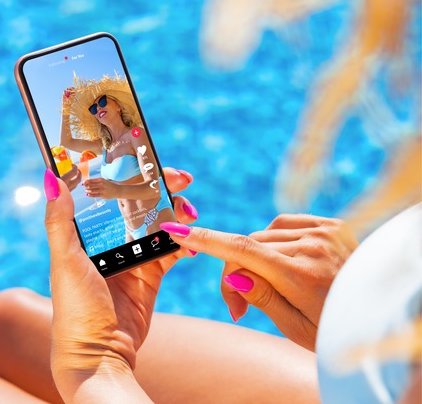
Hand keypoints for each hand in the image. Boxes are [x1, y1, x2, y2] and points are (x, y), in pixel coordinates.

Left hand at [44, 168, 196, 402]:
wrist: (99, 354)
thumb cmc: (74, 309)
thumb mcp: (66, 261)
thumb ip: (60, 221)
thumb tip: (50, 177)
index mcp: (84, 232)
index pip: (105, 191)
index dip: (124, 171)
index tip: (143, 156)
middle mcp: (107, 240)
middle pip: (136, 202)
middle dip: (159, 186)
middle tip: (181, 179)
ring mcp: (130, 257)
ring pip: (157, 222)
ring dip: (175, 211)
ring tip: (189, 210)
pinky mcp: (149, 276)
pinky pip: (170, 250)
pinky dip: (182, 242)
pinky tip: (190, 240)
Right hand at [160, 214, 358, 350]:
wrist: (378, 314)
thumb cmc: (335, 328)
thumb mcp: (296, 328)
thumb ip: (263, 298)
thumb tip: (236, 275)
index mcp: (301, 276)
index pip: (241, 250)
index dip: (204, 240)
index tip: (175, 232)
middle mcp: (312, 247)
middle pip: (248, 247)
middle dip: (236, 272)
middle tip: (239, 307)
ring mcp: (325, 232)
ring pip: (264, 235)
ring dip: (257, 257)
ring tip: (269, 286)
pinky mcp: (332, 224)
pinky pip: (285, 224)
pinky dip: (275, 239)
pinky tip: (284, 260)